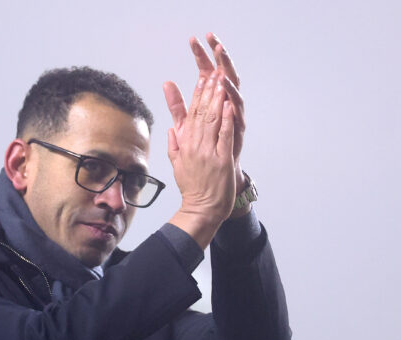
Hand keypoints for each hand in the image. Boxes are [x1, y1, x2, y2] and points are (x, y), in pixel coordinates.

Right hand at [164, 34, 246, 246]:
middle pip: (201, 112)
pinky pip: (223, 136)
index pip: (191, 114)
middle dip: (208, 89)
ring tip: (221, 80)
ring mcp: (208, 151)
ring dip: (217, 98)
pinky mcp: (220, 160)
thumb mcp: (177, 161)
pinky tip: (229, 105)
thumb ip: (174, 142)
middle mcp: (195, 145)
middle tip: (214, 70)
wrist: (201, 207)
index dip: (197, 94)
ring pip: (212, 120)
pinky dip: (226, 119)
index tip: (202, 77)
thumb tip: (171, 127)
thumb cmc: (191, 186)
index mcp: (185, 143)